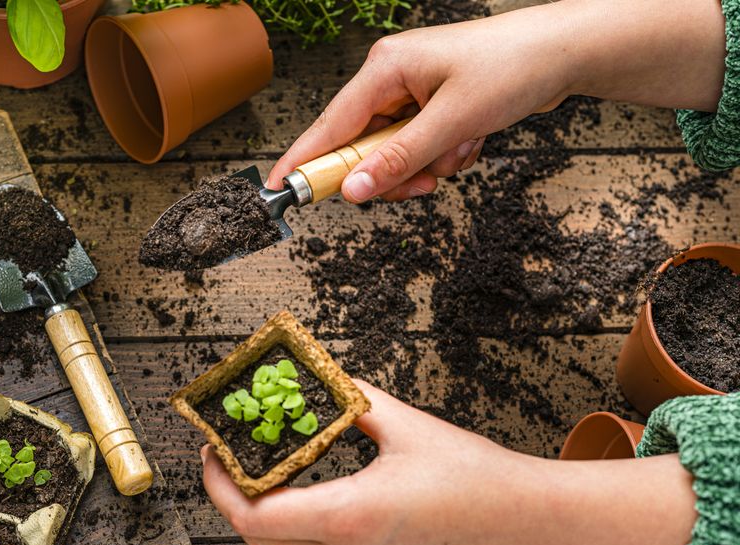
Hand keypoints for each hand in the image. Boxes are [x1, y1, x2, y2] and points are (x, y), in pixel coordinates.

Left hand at [202, 380, 696, 544]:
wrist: (534, 526)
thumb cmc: (482, 480)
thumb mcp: (408, 426)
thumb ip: (353, 400)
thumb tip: (319, 378)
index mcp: (350, 517)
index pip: (254, 516)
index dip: (219, 484)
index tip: (212, 450)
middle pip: (258, 538)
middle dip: (229, 497)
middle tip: (227, 455)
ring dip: (262, 507)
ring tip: (264, 460)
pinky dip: (295, 517)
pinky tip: (305, 478)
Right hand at [266, 0, 725, 202]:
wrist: (566, 52)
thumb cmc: (513, 67)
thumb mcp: (453, 122)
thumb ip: (399, 159)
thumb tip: (353, 191)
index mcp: (384, 68)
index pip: (330, 124)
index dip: (305, 161)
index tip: (279, 189)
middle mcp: (391, 78)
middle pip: (362, 146)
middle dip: (392, 172)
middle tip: (423, 184)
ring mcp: (412, 92)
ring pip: (393, 153)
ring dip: (425, 165)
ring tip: (461, 151)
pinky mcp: (432, 104)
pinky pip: (419, 147)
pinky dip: (443, 155)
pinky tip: (471, 141)